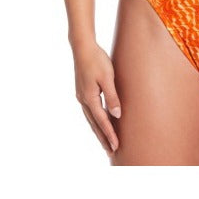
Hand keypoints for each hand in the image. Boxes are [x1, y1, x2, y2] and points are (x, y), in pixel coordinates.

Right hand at [72, 41, 121, 155]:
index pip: (102, 121)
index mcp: (89, 98)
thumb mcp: (107, 77)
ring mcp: (81, 96)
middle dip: (103, 138)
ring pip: (91, 118)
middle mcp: (83, 100)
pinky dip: (95, 120)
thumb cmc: (97, 60)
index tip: (116, 147)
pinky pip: (90, 111)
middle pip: (94, 124)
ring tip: (105, 141)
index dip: (110, 134)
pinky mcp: (82, 91)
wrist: (82, 47)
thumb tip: (117, 115)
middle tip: (111, 151)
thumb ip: (112, 97)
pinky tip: (99, 121)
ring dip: (98, 130)